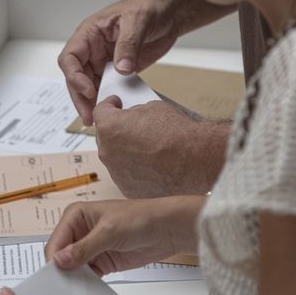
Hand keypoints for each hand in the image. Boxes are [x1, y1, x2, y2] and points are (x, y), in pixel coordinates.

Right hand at [44, 197, 203, 275]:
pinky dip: (85, 282)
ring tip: (74, 290)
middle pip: (61, 255)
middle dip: (62, 270)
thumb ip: (84, 247)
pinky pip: (86, 274)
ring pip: (72, 267)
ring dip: (73, 278)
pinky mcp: (101, 261)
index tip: (55, 277)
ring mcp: (90, 247)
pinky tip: (86, 289)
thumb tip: (60, 260)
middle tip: (63, 286)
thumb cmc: (140, 218)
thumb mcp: (109, 231)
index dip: (54, 259)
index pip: (56, 241)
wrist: (166, 229)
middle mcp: (80, 231)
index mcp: (75, 216)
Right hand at [59, 0, 211, 124]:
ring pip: (90, 84)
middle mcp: (94, 48)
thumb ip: (128, 45)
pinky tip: (114, 109)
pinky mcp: (120, 69)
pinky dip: (110, 98)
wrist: (169, 12)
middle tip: (89, 115)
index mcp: (90, 33)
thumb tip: (121, 68)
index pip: (70, 57)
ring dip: (93, 101)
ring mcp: (106, 60)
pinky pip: (109, 86)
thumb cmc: (148, 6)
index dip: (75, 76)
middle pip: (77, 77)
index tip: (89, 90)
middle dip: (81, 97)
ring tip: (98, 118)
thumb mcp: (137, 21)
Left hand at [93, 99, 229, 196]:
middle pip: (105, 137)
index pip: (100, 112)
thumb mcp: (152, 108)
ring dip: (124, 152)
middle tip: (131, 128)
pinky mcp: (128, 189)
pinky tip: (151, 166)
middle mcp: (107, 152)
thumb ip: (135, 113)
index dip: (108, 105)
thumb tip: (132, 118)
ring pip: (115, 158)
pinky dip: (134, 170)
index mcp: (109, 127)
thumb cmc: (176, 132)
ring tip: (145, 149)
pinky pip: (126, 175)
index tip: (115, 105)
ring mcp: (117, 173)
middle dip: (116, 131)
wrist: (195, 160)